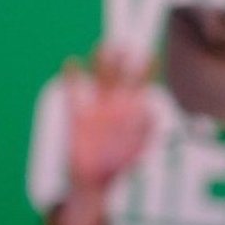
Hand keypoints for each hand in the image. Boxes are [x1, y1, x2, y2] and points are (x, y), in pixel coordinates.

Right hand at [65, 48, 155, 195]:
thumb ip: (146, 130)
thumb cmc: (118, 165)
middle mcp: (114, 106)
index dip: (147, 72)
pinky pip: (74, 93)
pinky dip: (72, 78)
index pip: (141, 87)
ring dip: (100, 65)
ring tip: (103, 46)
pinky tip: (72, 62)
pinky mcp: (77, 116)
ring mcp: (96, 109)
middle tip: (126, 44)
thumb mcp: (137, 149)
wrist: (94, 180)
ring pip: (99, 81)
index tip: (152, 55)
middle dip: (123, 62)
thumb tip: (152, 110)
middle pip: (119, 78)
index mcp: (131, 112)